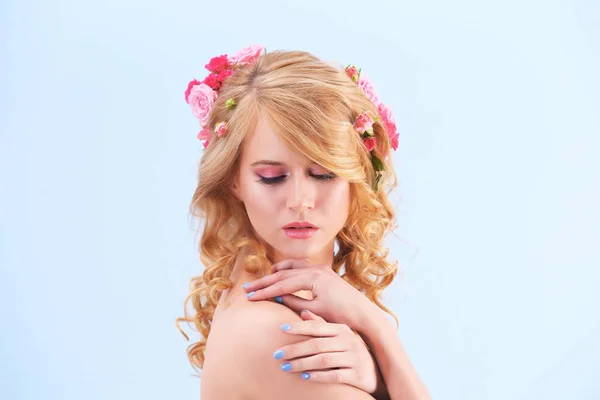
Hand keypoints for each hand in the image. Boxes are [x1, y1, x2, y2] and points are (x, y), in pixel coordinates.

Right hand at [243, 259, 376, 331]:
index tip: (250, 297)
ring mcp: (321, 269)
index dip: (264, 291)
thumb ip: (294, 302)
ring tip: (263, 280)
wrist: (364, 314)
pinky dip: (289, 269)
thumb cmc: (341, 315)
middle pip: (284, 274)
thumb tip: (277, 296)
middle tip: (247, 289)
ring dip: (276, 273)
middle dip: (265, 282)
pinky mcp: (325, 273)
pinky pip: (302, 267)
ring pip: (292, 267)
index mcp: (313, 278)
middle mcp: (317, 269)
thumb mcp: (314, 311)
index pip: (282, 284)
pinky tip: (282, 274)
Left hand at [274, 309, 384, 395]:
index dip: (299, 327)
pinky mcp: (357, 375)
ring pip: (323, 360)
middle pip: (317, 345)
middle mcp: (349, 342)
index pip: (317, 327)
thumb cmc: (352, 352)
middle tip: (277, 355)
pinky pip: (334, 376)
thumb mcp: (339, 336)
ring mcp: (354, 358)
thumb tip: (302, 312)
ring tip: (286, 367)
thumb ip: (321, 325)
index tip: (281, 328)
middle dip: (295, 350)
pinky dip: (318, 376)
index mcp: (342, 330)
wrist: (377, 374)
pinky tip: (305, 377)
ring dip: (302, 364)